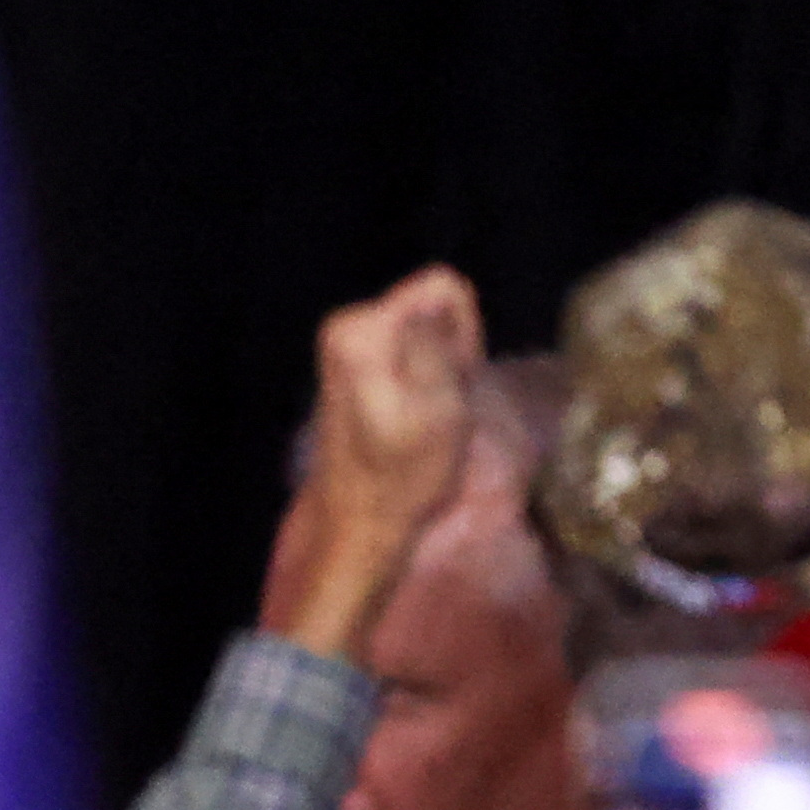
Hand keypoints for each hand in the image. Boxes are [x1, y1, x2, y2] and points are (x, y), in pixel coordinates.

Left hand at [266, 265, 486, 660]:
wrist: (359, 523)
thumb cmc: (404, 474)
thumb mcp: (440, 407)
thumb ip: (438, 342)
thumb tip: (441, 294)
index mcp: (363, 329)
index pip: (444, 286)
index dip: (465, 333)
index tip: (455, 382)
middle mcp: (345, 324)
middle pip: (434, 303)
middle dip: (453, 347)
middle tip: (444, 404)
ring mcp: (345, 343)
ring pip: (427, 326)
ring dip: (442, 365)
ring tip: (432, 414)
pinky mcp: (352, 362)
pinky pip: (411, 346)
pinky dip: (424, 375)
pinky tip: (419, 415)